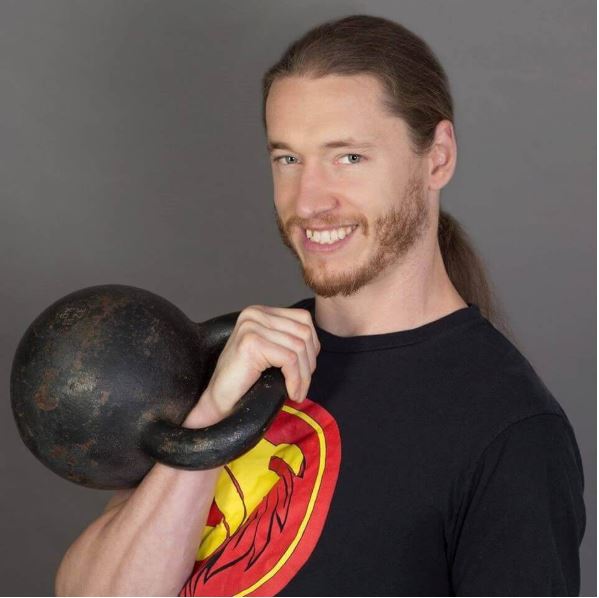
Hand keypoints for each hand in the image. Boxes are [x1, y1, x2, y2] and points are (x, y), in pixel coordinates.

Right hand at [200, 305, 320, 418]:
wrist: (217, 400)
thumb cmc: (243, 380)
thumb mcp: (270, 351)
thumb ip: (287, 339)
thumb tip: (316, 344)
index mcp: (259, 311)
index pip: (303, 319)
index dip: (312, 346)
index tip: (305, 370)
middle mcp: (254, 313)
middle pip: (304, 332)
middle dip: (309, 363)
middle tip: (302, 385)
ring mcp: (251, 326)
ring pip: (299, 348)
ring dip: (304, 375)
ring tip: (297, 392)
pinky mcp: (252, 343)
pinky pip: (289, 360)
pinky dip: (296, 380)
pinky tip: (291, 392)